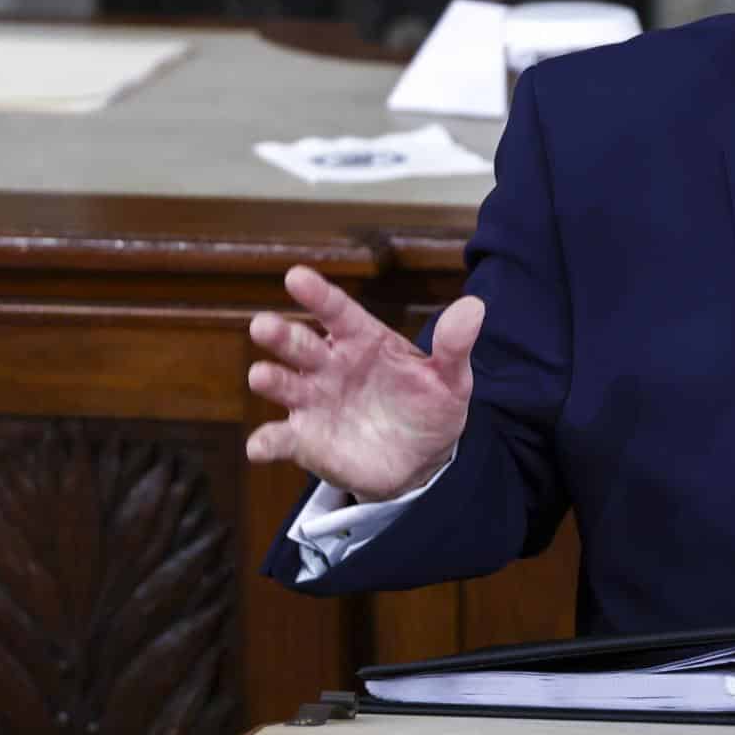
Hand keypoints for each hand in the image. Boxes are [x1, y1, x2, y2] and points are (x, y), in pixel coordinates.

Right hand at [244, 265, 482, 500]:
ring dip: (270, 379)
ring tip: (262, 376)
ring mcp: (314, 401)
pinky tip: (259, 446)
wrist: (421, 458)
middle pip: (301, 344)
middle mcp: (330, 365)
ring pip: (284, 384)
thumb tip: (475, 306)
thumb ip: (454, 345)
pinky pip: (281, 438)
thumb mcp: (449, 377)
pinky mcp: (306, 439)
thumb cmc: (429, 405)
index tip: (296, 276)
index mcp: (363, 340)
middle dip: (281, 335)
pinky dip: (267, 442)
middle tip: (263, 325)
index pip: (338, 311)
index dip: (318, 295)